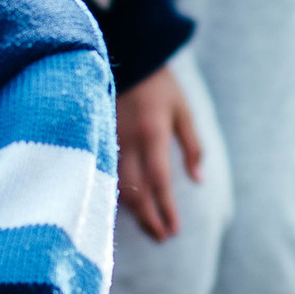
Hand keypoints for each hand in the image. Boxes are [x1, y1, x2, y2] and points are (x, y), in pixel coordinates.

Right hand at [116, 64, 203, 242]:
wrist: (125, 55)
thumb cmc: (160, 85)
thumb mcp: (184, 111)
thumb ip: (193, 146)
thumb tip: (198, 180)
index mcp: (152, 134)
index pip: (158, 182)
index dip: (166, 210)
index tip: (174, 231)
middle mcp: (128, 141)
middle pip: (135, 192)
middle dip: (148, 219)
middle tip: (162, 238)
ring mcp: (108, 140)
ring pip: (116, 187)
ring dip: (133, 212)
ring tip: (148, 227)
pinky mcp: (96, 138)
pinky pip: (106, 175)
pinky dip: (118, 195)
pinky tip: (128, 206)